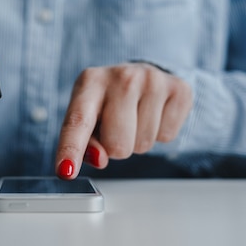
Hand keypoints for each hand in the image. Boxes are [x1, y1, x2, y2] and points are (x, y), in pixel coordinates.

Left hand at [55, 63, 192, 178]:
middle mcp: (121, 76)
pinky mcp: (179, 89)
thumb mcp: (88, 116)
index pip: (78, 122)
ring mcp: (153, 80)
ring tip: (136, 118)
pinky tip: (154, 114)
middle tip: (118, 126)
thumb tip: (99, 159)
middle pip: (116, 145)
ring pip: (143, 144)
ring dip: (138, 140)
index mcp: (90, 81)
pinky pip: (167, 137)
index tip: (65, 171)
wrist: (143, 74)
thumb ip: (85, 142)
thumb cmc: (109, 100)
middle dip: (116, 147)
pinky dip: (160, 134)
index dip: (71, 149)